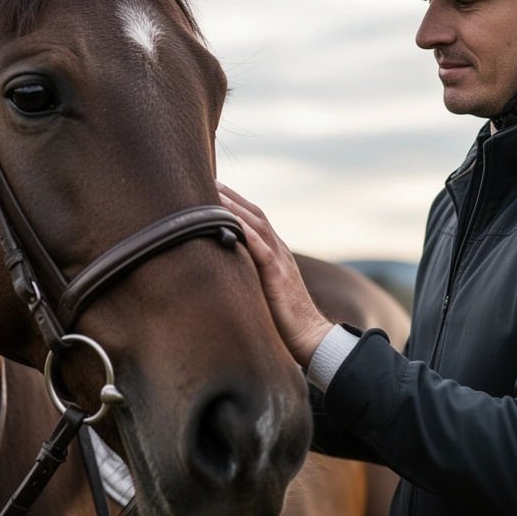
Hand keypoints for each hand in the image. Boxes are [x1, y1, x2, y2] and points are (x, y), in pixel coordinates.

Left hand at [218, 182, 332, 368]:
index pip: (253, 219)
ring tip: (213, 191)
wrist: (310, 338)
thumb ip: (249, 276)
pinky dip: (247, 233)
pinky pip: (262, 250)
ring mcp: (280, 262)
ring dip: (234, 207)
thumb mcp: (262, 291)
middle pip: (254, 214)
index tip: (212, 187)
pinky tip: (232, 222)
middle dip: (231, 195)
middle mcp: (279, 251)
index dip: (234, 202)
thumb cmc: (283, 320)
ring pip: (257, 225)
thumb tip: (225, 269)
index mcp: (275, 253)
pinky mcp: (279, 277)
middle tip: (207, 177)